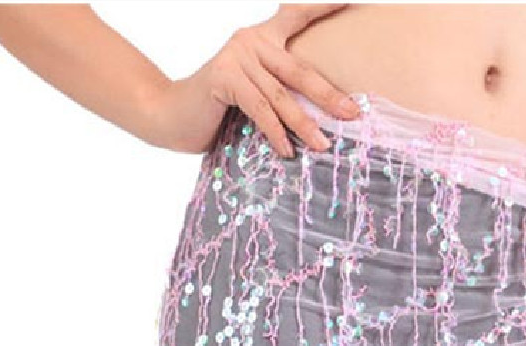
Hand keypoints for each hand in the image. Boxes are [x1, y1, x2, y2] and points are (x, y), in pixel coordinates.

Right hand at [145, 4, 359, 155]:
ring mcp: (237, 56)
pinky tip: (287, 151)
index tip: (352, 2)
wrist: (172, 115)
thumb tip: (323, 120)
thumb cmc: (219, 110)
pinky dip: (275, 133)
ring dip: (305, 124)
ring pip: (281, 96)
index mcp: (262, 39)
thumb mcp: (255, 96)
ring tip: (323, 145)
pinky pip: (259, 109)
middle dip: (329, 95)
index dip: (323, 8)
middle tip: (353, 114)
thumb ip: (280, 94)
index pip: (296, 16)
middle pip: (300, 71)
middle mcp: (251, 40)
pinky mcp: (224, 77)